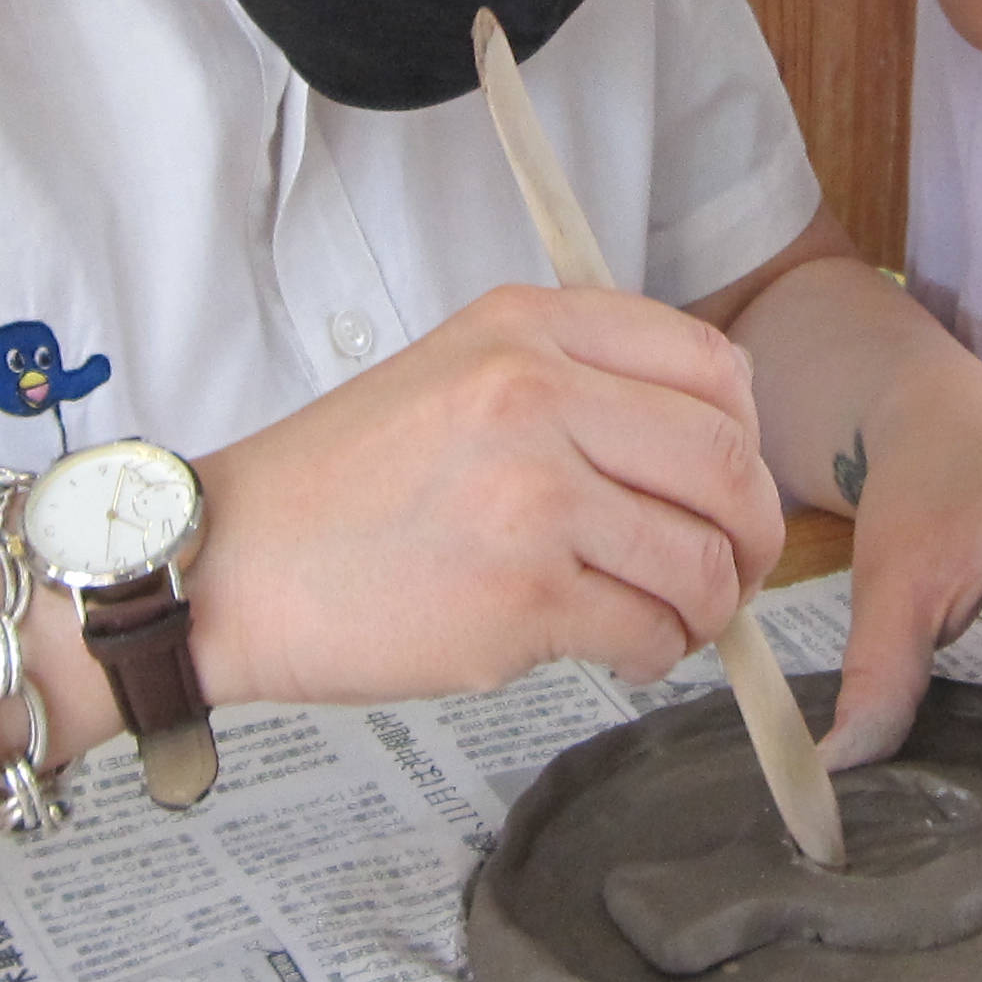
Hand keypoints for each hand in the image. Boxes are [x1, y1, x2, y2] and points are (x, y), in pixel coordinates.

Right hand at [189, 286, 781, 709]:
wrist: (231, 565)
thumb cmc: (341, 485)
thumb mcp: (457, 372)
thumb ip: (574, 382)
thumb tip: (704, 447)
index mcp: (528, 327)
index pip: (711, 365)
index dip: (745, 438)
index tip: (731, 484)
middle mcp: (538, 395)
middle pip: (725, 464)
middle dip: (750, 533)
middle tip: (734, 570)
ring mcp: (533, 498)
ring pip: (699, 559)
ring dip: (708, 607)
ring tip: (673, 620)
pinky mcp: (521, 599)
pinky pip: (647, 631)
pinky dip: (654, 653)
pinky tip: (620, 651)